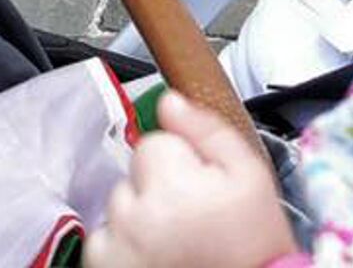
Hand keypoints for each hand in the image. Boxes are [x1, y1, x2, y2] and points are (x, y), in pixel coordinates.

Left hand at [86, 93, 293, 267]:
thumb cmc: (250, 245)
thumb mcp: (248, 176)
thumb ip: (207, 130)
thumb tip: (169, 101)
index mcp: (171, 185)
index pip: (152, 144)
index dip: (179, 163)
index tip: (199, 189)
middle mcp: (135, 217)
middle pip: (132, 176)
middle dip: (156, 190)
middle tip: (189, 219)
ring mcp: (117, 249)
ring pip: (117, 208)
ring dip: (137, 219)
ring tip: (172, 243)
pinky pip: (102, 243)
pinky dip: (121, 249)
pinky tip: (153, 258)